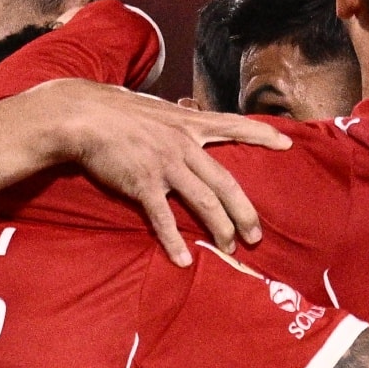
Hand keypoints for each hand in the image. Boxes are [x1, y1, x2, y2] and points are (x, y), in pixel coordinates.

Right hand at [33, 79, 288, 259]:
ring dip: (220, 228)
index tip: (286, 143)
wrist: (81, 116)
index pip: (233, 126)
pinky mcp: (142, 183)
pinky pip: (163, 217)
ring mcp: (164, 165)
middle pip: (225, 181)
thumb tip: (182, 116)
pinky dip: (174, 240)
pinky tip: (183, 259)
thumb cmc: (113, 110)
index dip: (261, 134)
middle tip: (256, 236)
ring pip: (204, 201)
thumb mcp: (154, 107)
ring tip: (229, 249)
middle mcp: (182, 144)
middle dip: (245, 211)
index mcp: (187, 123)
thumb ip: (173, 117)